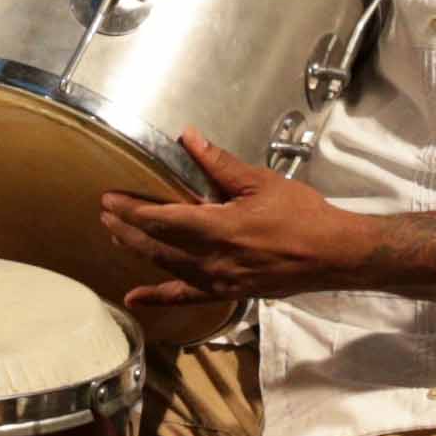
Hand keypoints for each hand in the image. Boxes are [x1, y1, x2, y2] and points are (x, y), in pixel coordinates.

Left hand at [97, 128, 375, 314]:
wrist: (331, 255)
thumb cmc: (301, 215)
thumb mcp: (261, 182)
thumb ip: (220, 164)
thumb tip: (189, 138)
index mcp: (218, 227)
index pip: (162, 219)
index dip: (131, 210)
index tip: (108, 199)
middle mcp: (211, 258)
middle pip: (156, 244)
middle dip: (127, 228)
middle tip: (104, 214)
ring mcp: (217, 280)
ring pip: (166, 266)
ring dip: (137, 251)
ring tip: (115, 237)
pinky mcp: (226, 293)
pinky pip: (185, 297)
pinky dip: (157, 297)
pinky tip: (134, 298)